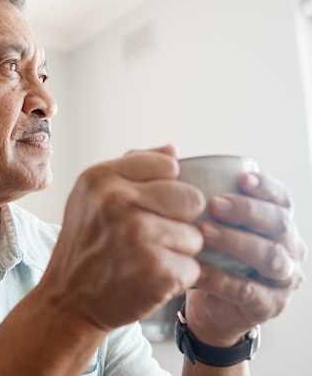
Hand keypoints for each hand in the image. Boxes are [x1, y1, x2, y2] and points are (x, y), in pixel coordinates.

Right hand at [38, 145, 204, 332]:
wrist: (67, 301)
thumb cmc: (85, 246)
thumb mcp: (92, 196)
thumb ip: (133, 167)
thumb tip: (174, 150)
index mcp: (100, 177)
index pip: (168, 166)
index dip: (166, 188)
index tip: (148, 207)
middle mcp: (116, 201)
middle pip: (190, 198)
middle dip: (180, 221)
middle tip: (153, 236)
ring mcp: (137, 234)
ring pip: (196, 236)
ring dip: (178, 253)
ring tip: (146, 259)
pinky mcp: (155, 268)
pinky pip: (193, 267)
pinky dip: (177, 278)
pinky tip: (149, 279)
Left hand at [185, 171, 306, 345]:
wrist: (207, 305)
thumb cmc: (208, 255)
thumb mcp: (205, 222)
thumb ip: (194, 191)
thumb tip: (170, 153)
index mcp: (278, 222)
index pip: (282, 199)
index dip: (266, 187)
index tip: (242, 178)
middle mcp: (289, 248)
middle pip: (279, 224)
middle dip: (248, 211)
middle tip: (215, 204)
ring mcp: (283, 279)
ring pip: (270, 257)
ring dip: (237, 242)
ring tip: (204, 232)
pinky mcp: (267, 306)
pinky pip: (248, 291)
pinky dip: (222, 279)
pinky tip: (198, 269)